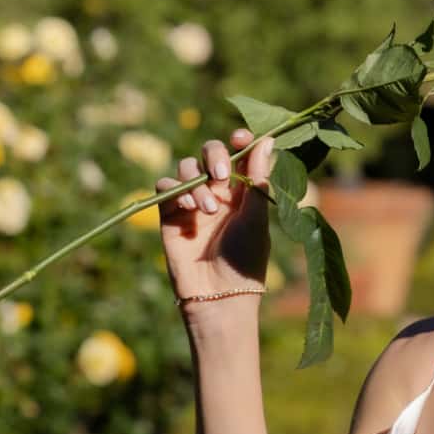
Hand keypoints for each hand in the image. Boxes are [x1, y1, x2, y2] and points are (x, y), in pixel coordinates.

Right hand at [157, 126, 272, 301]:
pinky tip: (189, 206)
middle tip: (221, 175)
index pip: (239, 155)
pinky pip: (165, 185)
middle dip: (214, 154)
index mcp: (242, 193)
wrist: (218, 296)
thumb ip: (257, 180)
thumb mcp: (256, 219)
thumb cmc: (244, 263)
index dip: (239, 141)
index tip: (240, 138)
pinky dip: (175, 188)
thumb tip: (267, 139)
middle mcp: (217, 193)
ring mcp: (192, 202)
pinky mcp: (170, 213)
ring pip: (187, 166)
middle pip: (209, 152)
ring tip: (207, 209)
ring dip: (197, 181)